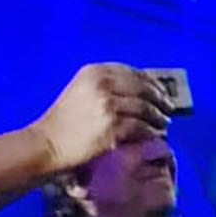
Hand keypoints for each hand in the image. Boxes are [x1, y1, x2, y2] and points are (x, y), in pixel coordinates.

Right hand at [33, 64, 169, 171]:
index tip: (160, 92)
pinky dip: (151, 132)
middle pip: (143, 89)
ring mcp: (109, 105)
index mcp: (95, 71)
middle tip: (169, 110)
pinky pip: (141, 127)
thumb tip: (139, 91)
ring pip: (145, 108)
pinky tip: (155, 136)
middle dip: (160, 100)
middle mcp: (103, 84)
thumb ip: (105, 85)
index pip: (133, 73)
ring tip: (164, 124)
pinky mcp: (112, 127)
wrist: (46, 144)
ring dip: (158, 118)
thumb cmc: (62, 122)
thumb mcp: (80, 90)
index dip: (151, 83)